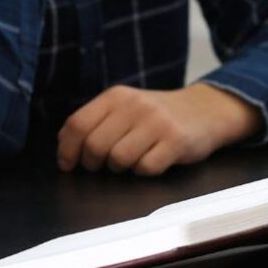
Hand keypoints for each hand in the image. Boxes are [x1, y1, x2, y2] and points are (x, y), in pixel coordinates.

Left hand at [56, 84, 261, 175]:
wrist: (203, 110)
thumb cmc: (155, 116)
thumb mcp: (125, 108)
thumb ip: (95, 121)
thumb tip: (63, 145)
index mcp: (116, 96)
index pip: (77, 124)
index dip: (67, 149)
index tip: (68, 164)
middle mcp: (135, 105)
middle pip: (94, 146)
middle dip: (94, 163)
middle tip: (104, 164)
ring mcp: (157, 123)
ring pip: (118, 160)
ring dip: (120, 168)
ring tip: (131, 161)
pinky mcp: (176, 141)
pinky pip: (146, 168)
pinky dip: (144, 172)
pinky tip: (152, 161)